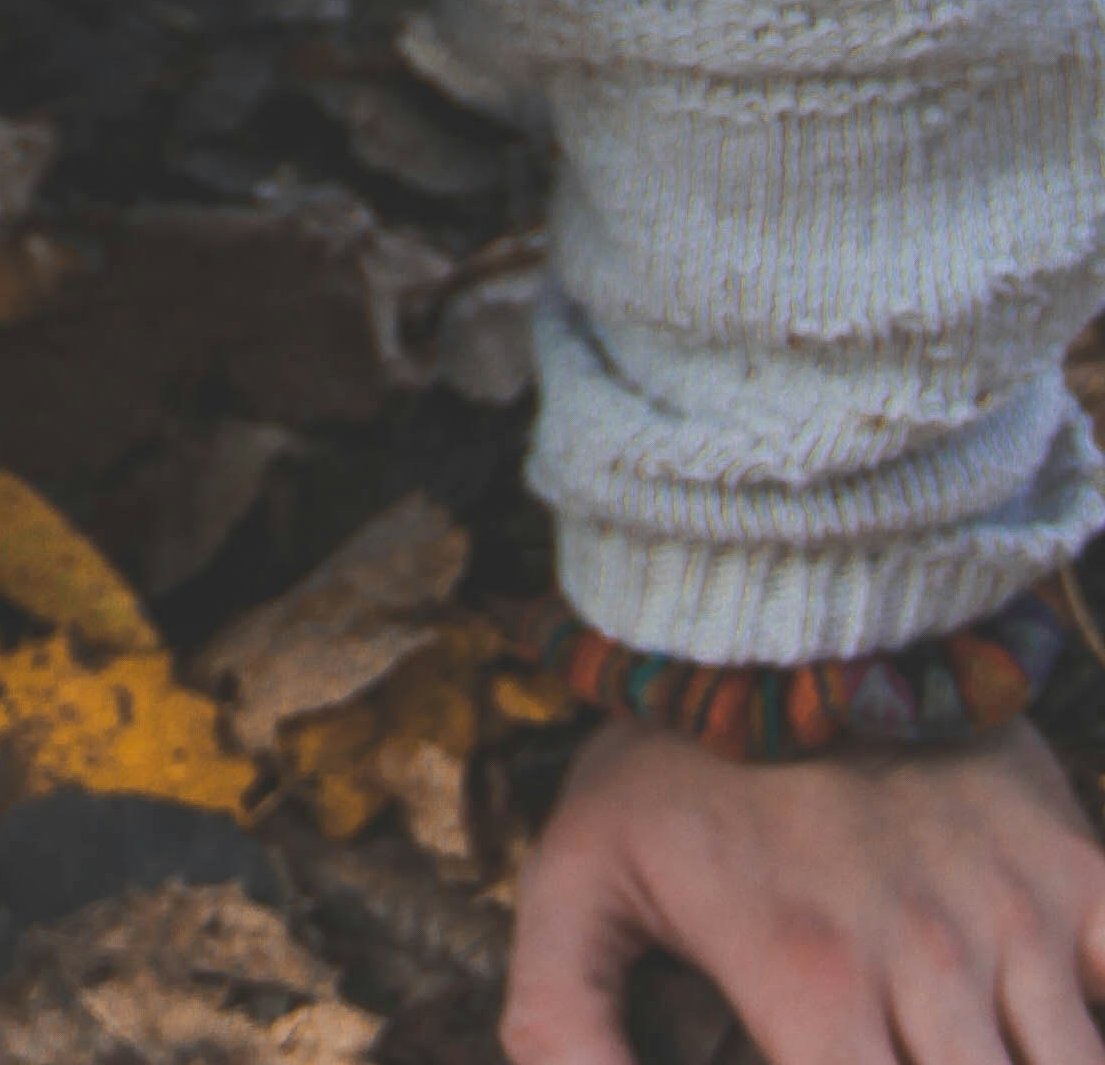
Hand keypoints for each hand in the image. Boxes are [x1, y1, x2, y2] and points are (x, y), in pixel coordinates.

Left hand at [508, 717, 1104, 1064]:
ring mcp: (1011, 910)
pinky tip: (1058, 1029)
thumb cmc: (667, 758)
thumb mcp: (574, 877)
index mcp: (807, 980)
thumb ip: (562, 1018)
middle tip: (900, 1060)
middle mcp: (925, 957)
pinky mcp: (1071, 862)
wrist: (771, 598)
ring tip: (964, 1050)